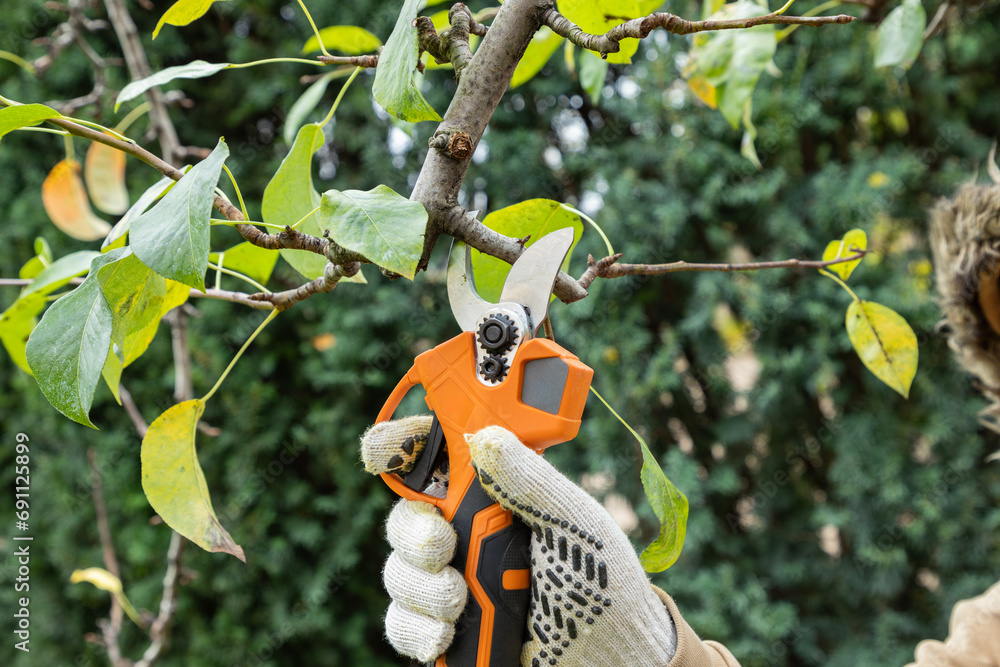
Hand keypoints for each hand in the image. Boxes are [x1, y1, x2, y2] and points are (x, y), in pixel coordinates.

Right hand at [362, 417, 677, 666]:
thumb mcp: (576, 525)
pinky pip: (401, 621)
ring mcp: (452, 580)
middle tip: (443, 546)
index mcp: (497, 494)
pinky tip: (447, 632)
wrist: (610, 659)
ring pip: (397, 569)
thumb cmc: (605, 584)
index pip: (438, 458)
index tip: (383, 450)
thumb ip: (530, 482)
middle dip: (414, 531)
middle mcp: (468, 533)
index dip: (402, 445)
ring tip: (460, 600)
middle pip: (405, 515)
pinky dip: (417, 627)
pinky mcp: (444, 627)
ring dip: (422, 585)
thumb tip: (485, 437)